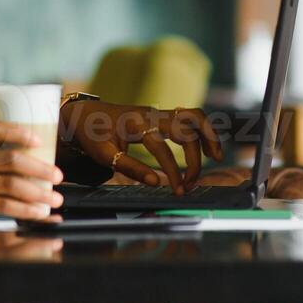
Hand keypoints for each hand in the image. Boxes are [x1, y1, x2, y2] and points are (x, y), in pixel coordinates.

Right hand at [0, 121, 65, 231]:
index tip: (37, 139)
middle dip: (39, 169)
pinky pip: (3, 206)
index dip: (17, 132)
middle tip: (58, 175)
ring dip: (37, 194)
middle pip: (10, 161)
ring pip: (11, 186)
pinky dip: (24, 210)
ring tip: (54, 199)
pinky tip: (38, 213)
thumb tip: (20, 149)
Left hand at [60, 101, 223, 194]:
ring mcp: (159, 112)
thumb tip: (155, 182)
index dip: (171, 171)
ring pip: (194, 116)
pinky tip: (209, 148)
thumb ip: (130, 168)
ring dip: (208, 135)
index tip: (177, 190)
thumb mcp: (103, 154)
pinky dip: (203, 130)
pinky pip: (190, 117)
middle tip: (191, 183)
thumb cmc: (92, 136)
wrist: (85, 114)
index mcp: (136, 123)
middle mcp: (152, 114)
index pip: (161, 147)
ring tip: (217, 157)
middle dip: (194, 159)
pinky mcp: (163, 115)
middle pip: (185, 130)